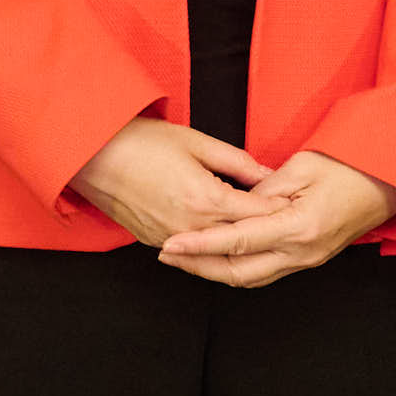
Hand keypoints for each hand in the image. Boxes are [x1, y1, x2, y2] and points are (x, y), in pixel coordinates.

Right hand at [69, 113, 280, 249]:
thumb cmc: (142, 142)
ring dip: (240, 245)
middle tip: (293, 226)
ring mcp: (171, 238)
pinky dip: (212, 248)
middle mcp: (191, 226)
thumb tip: (268, 173)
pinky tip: (227, 241)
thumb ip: (237, 161)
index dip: (282, 211)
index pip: (258, 214)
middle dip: (267, 232)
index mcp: (206, 199)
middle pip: (242, 239)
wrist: (93, 156)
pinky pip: (193, 253)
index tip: (302, 207)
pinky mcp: (155, 241)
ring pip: (217, 253)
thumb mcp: (197, 142)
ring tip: (266, 239)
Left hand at [158, 149, 395, 288]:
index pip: (237, 241)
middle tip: (168, 253)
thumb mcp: (304, 165)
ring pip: (249, 278)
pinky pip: (264, 273)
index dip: (199, 244)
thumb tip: (236, 205)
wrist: (391, 182)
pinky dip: (236, 267)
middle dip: (198, 266)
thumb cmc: (352, 166)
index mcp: (299, 227)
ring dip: (214, 270)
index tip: (170, 243)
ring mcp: (306, 260)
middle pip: (237, 272)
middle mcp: (301, 252)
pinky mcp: (308, 259)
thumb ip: (264, 190)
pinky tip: (218, 256)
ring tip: (186, 256)